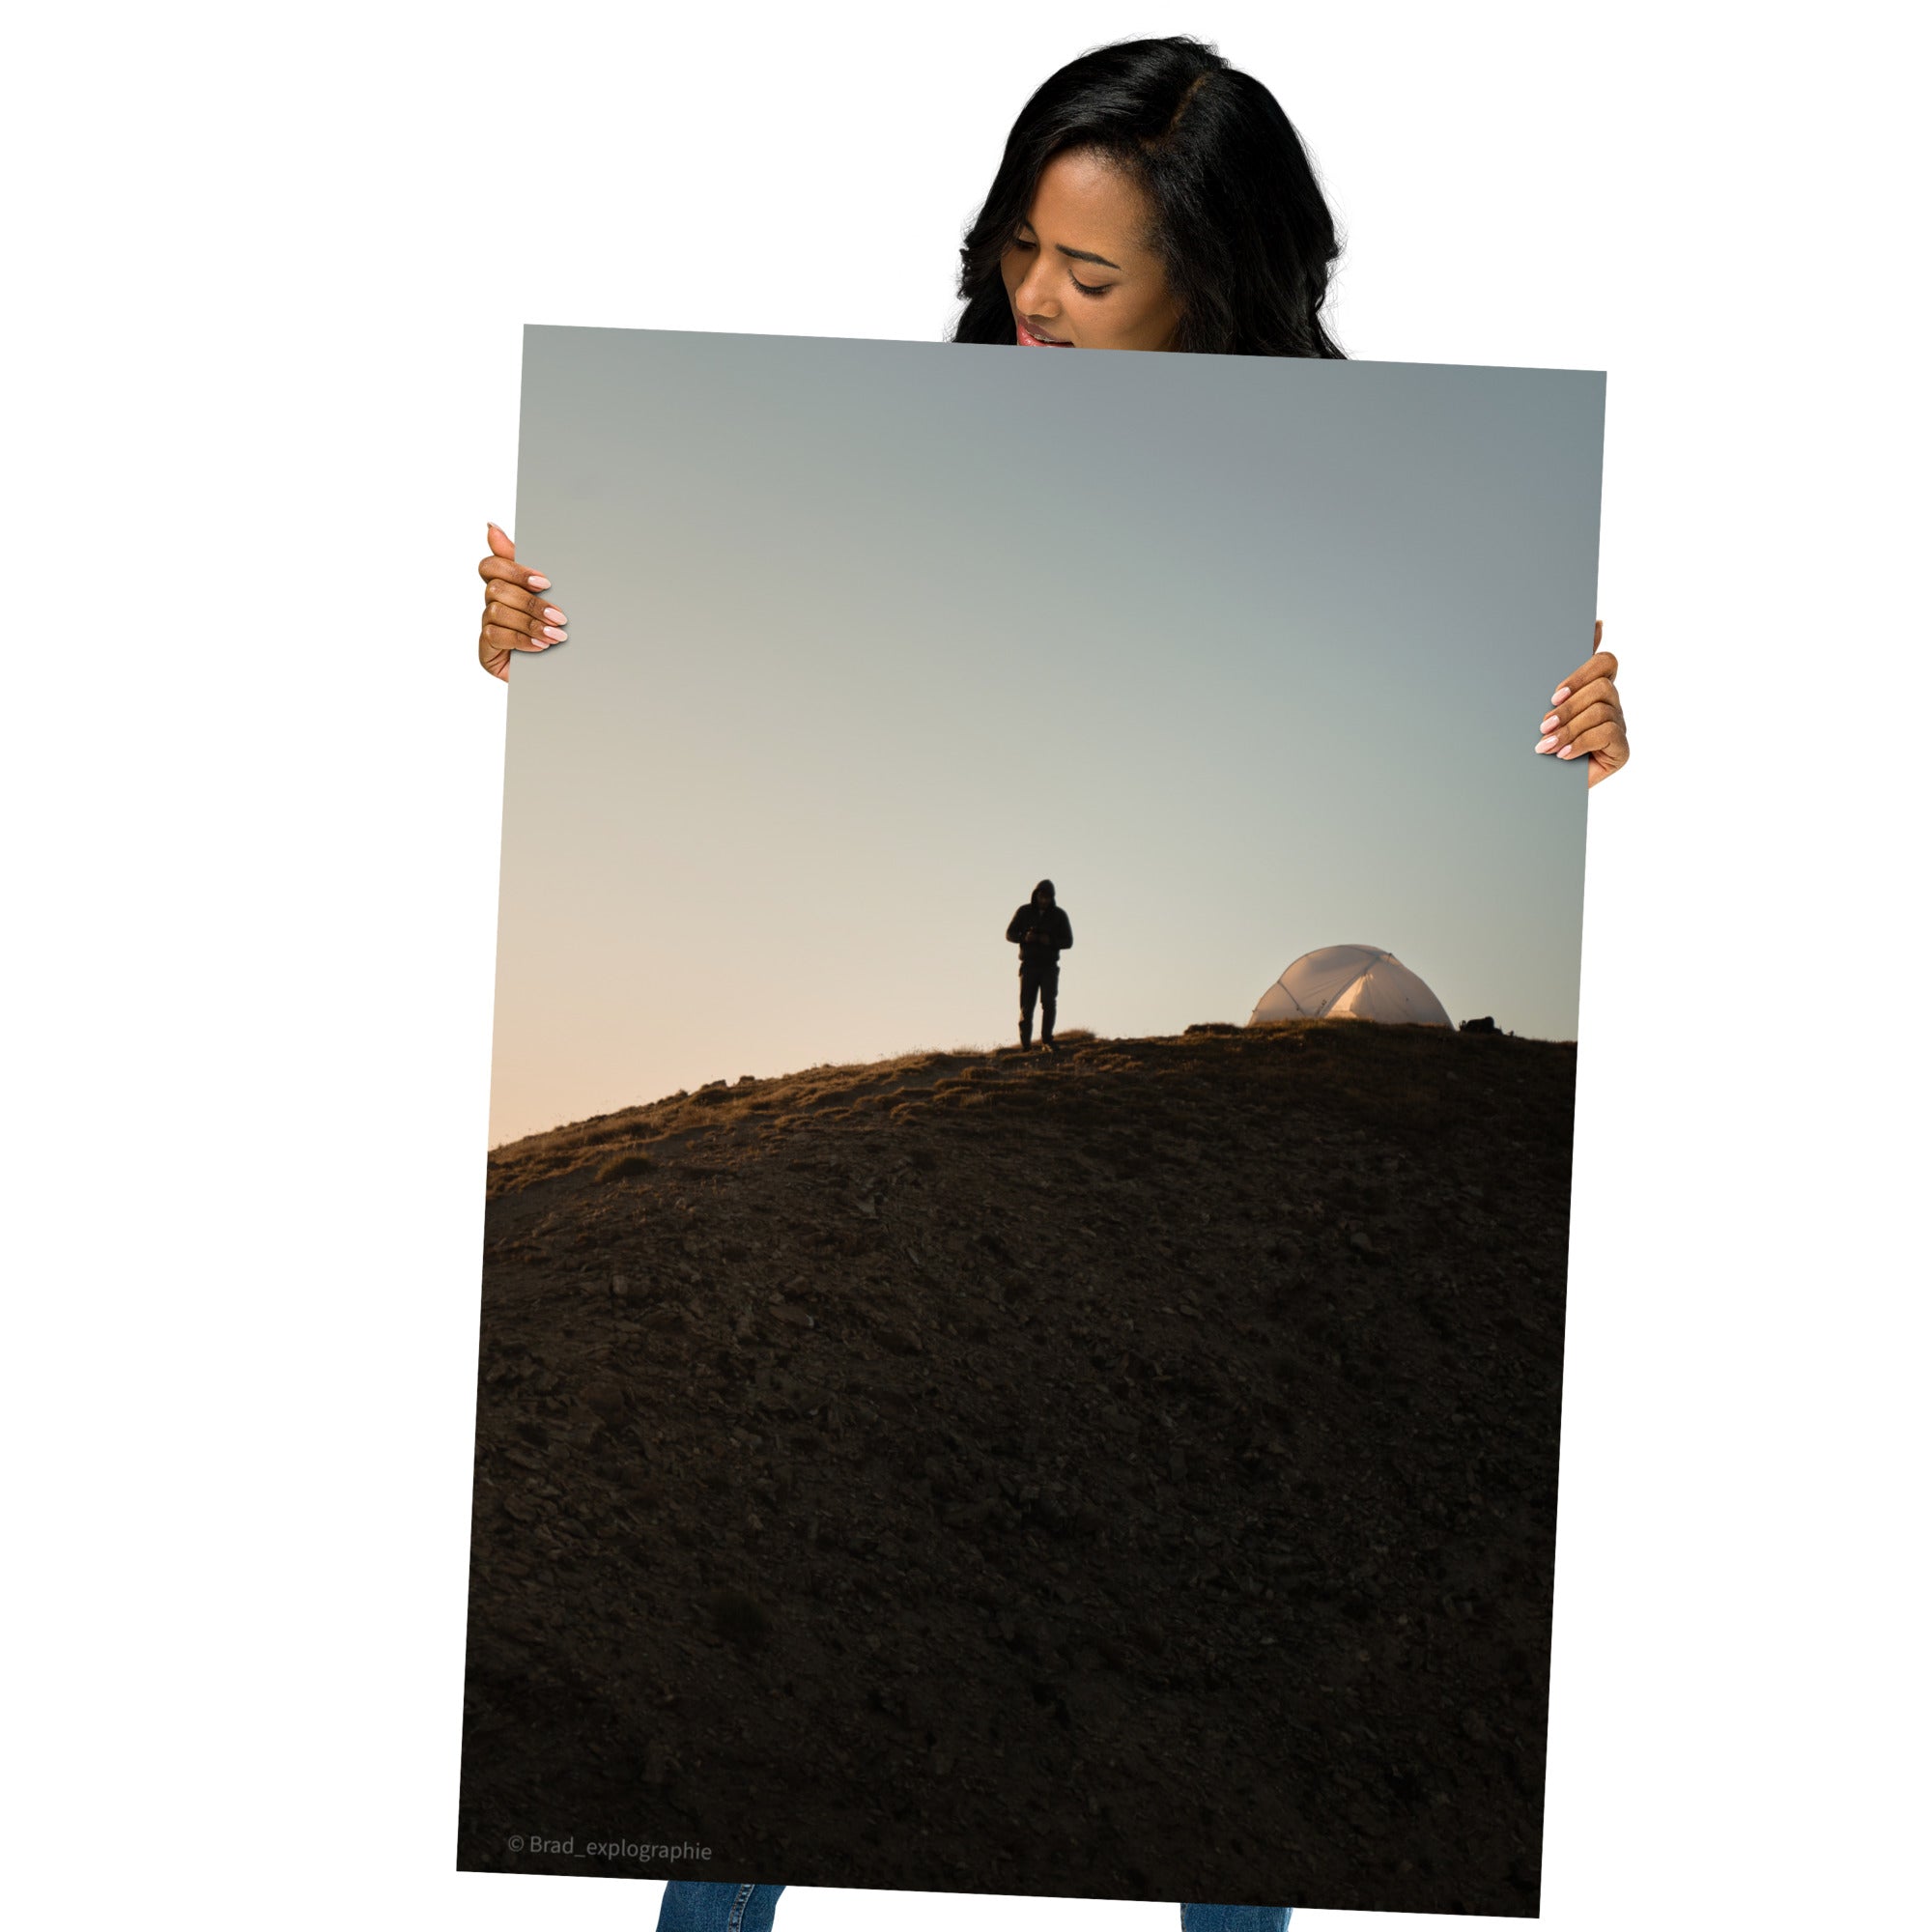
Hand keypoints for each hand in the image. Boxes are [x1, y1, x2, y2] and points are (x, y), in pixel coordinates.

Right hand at [477, 523, 566, 681]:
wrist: (567, 671)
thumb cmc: (557, 629)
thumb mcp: (551, 594)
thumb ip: (526, 563)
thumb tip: (491, 527)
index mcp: (506, 585)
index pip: (491, 565)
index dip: (514, 570)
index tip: (544, 582)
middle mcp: (492, 604)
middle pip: (496, 588)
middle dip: (531, 603)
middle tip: (560, 616)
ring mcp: (488, 627)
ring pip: (497, 611)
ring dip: (530, 623)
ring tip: (556, 636)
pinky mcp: (486, 651)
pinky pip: (495, 636)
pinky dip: (521, 640)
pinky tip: (541, 647)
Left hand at [1536, 620, 1627, 787]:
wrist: (1537, 785)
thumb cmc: (1540, 740)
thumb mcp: (1544, 704)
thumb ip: (1561, 670)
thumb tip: (1594, 623)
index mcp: (1594, 688)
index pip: (1605, 662)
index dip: (1582, 672)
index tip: (1554, 694)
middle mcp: (1611, 704)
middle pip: (1602, 686)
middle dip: (1568, 707)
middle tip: (1544, 725)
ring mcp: (1619, 726)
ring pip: (1601, 710)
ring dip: (1569, 728)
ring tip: (1546, 745)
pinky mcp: (1621, 750)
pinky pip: (1608, 734)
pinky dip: (1580, 743)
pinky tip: (1563, 755)